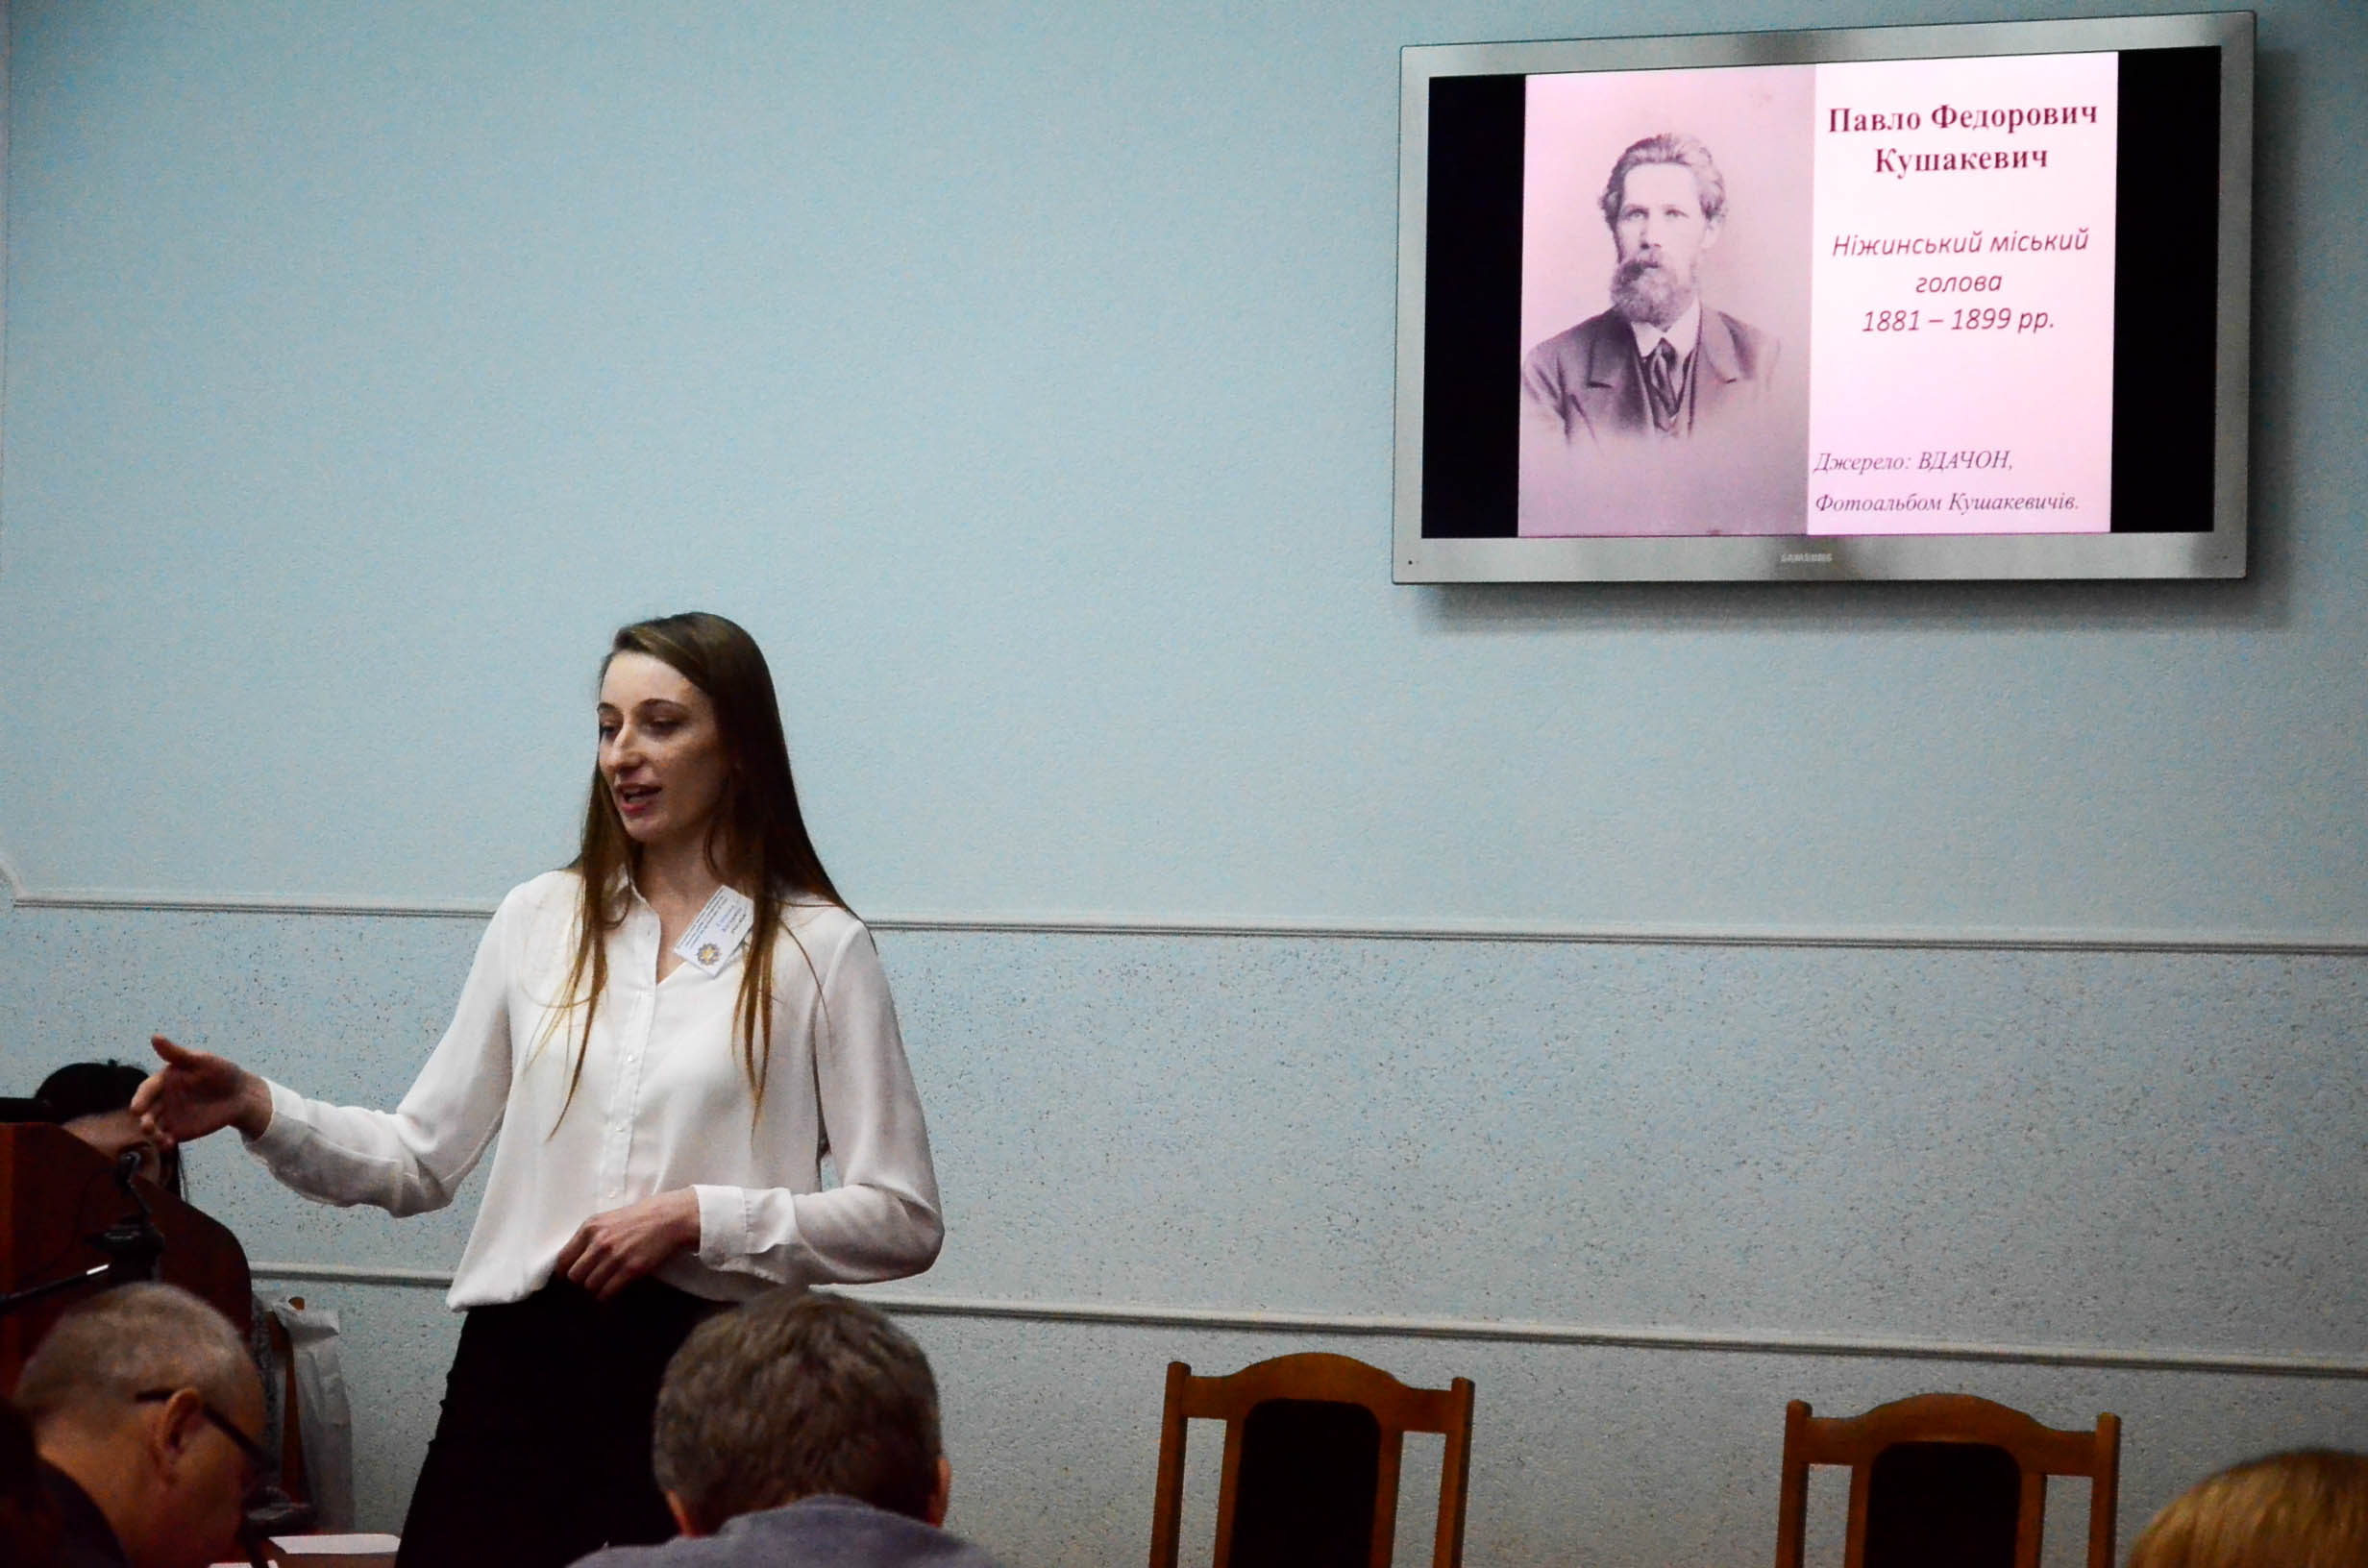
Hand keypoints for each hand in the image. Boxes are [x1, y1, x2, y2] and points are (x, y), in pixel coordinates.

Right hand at [133, 1036, 272, 1146]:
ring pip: (153, 1126)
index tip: (136, 1109)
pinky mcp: (178, 1131)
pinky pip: (166, 1138)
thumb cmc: (221, 1072)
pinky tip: (169, 1143)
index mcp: (163, 1080)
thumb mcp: (201, 1060)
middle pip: (147, 1111)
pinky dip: (164, 1142)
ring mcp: (168, 1116)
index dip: (141, 1098)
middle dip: (144, 1119)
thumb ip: (178, 1054)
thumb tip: (155, 1037)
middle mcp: (161, 1099)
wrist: (240, 1095)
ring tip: (159, 1137)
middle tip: (146, 1126)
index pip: (147, 1090)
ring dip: (152, 1133)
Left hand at [555, 1190, 700, 1300]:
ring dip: (595, 1289)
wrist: (670, 1218)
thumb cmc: (640, 1217)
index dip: (564, 1272)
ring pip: (589, 1286)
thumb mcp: (609, 1219)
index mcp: (590, 1227)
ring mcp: (614, 1257)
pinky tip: (612, 1290)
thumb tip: (575, 1258)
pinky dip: (607, 1295)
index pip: (563, 1258)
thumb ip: (591, 1236)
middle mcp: (598, 1242)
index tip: (571, 1276)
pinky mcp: (630, 1269)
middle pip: (574, 1276)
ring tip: (604, 1284)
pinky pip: (607, 1292)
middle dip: (581, 1280)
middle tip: (590, 1280)